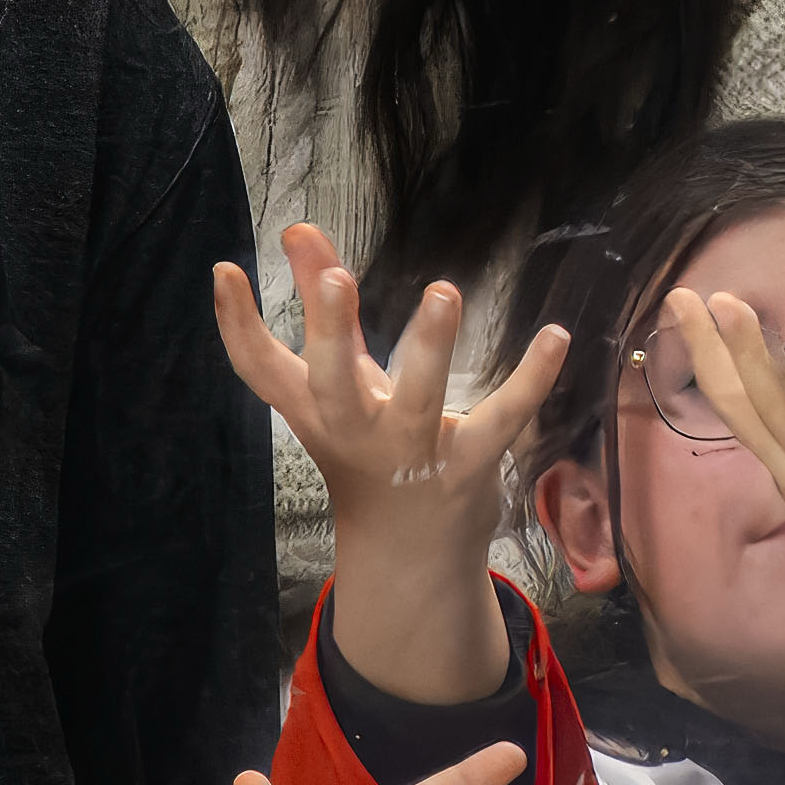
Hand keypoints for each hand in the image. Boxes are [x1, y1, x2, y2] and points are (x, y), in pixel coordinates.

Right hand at [215, 226, 568, 700]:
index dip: (235, 324)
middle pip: (333, 384)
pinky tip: (557, 335)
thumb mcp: (339, 387)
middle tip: (338, 277)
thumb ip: (325, 306)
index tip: (226, 271)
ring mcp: (414, 451)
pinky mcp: (471, 464)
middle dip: (332, 331)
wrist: (411, 555)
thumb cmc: (367, 452)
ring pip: (420, 399)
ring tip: (443, 292)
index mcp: (317, 410)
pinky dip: (533, 378)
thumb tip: (300, 230)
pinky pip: (505, 418)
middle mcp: (357, 432)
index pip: (260, 370)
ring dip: (430, 347)